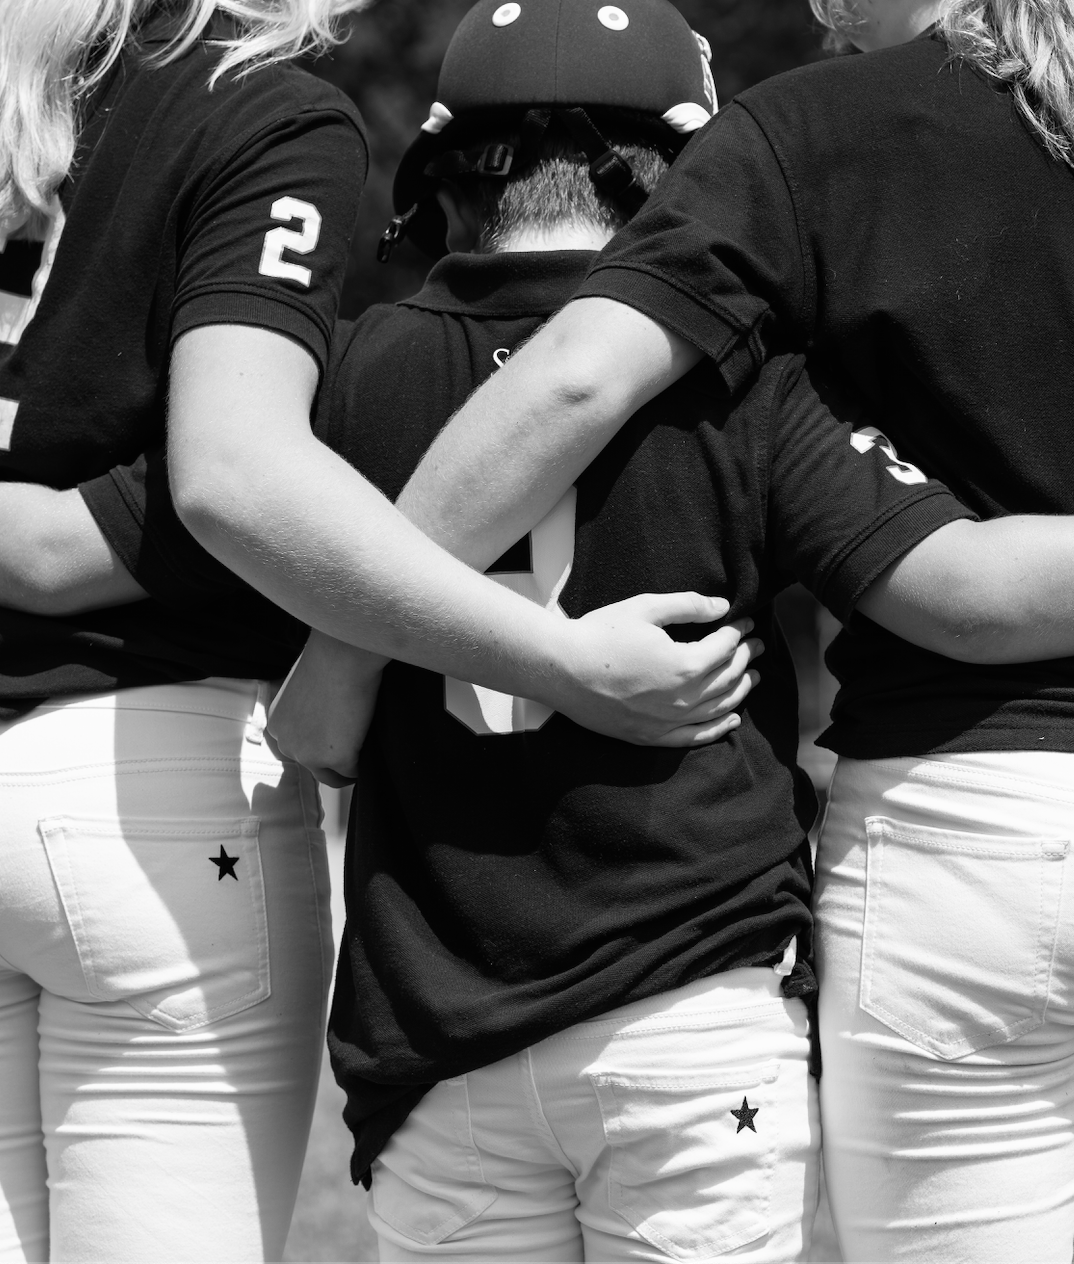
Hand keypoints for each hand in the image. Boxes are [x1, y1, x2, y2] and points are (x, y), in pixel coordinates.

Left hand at [267, 633, 388, 785]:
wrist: (343, 654)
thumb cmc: (329, 657)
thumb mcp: (306, 686)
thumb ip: (309, 709)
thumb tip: (327, 720)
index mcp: (277, 725)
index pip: (299, 748)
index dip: (320, 745)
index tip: (338, 738)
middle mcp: (287, 744)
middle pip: (314, 766)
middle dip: (333, 760)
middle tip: (356, 748)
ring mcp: (310, 755)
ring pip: (333, 777)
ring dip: (349, 770)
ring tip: (366, 755)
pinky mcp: (337, 758)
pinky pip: (356, 771)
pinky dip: (366, 763)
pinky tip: (375, 745)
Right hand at [550, 592, 761, 746]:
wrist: (561, 669)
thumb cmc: (600, 634)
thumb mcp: (645, 608)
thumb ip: (688, 605)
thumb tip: (722, 607)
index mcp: (684, 665)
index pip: (724, 648)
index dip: (738, 632)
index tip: (744, 623)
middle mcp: (683, 698)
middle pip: (727, 678)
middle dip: (745, 659)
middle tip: (755, 645)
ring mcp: (667, 721)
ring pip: (718, 708)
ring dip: (741, 690)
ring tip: (753, 676)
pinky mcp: (650, 736)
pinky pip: (695, 736)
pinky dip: (719, 728)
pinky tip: (733, 718)